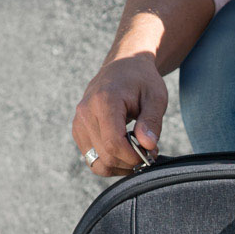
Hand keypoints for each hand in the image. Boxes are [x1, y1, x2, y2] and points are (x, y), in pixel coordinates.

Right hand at [71, 53, 165, 175]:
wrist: (122, 67)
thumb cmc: (141, 81)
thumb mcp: (156, 97)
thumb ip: (152, 121)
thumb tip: (148, 146)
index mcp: (104, 101)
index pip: (114, 143)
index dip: (134, 157)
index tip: (151, 152)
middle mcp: (86, 113)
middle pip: (106, 156)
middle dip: (131, 162)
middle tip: (149, 151)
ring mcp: (79, 124)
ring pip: (97, 163)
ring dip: (121, 166)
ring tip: (137, 151)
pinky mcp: (78, 132)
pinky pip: (93, 159)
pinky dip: (111, 162)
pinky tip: (125, 150)